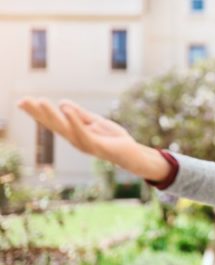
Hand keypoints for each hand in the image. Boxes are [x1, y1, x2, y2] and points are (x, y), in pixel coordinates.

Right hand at [17, 99, 169, 180]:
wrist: (133, 154)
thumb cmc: (114, 140)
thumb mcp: (96, 122)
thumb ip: (81, 114)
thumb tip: (62, 103)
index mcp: (75, 133)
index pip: (54, 121)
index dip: (38, 112)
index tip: (21, 101)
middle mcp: (77, 140)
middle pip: (54, 125)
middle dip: (38, 114)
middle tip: (21, 101)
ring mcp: (86, 144)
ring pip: (65, 129)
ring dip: (52, 115)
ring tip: (39, 102)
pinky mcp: (98, 146)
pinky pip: (84, 132)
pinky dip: (74, 121)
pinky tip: (66, 109)